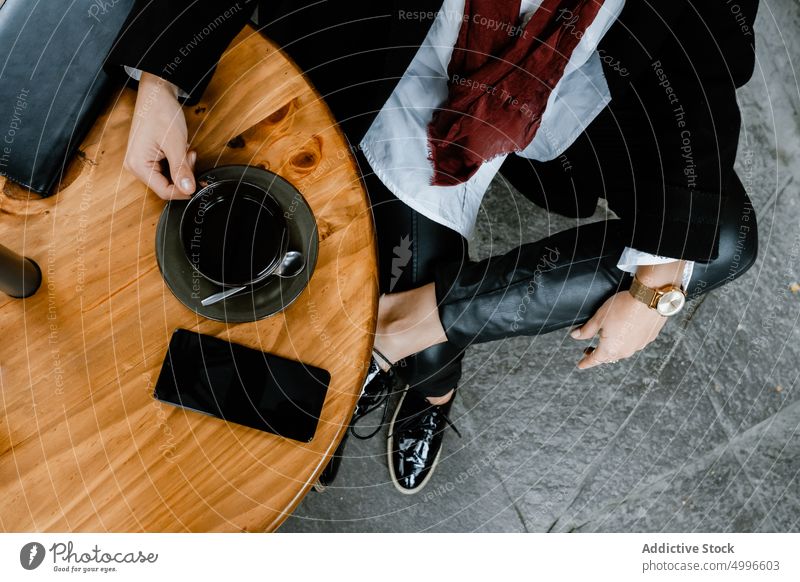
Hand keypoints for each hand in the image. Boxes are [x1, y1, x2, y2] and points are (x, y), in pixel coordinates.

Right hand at [124, 72, 195, 199]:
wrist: (157, 94)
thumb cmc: (161, 113)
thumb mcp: (176, 144)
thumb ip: (181, 169)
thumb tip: (188, 189)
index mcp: (138, 165)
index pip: (164, 192)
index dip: (184, 190)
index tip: (199, 183)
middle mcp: (136, 166)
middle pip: (167, 185)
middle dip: (184, 174)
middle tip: (190, 155)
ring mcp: (142, 162)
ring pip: (170, 177)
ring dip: (182, 167)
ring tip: (185, 149)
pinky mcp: (149, 157)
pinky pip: (168, 169)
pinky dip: (178, 162)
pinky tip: (181, 149)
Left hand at [571, 290, 666, 368]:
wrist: (650, 299)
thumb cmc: (623, 307)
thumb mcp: (599, 318)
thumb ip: (587, 330)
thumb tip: (575, 336)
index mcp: (610, 349)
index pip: (595, 360)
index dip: (586, 362)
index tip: (581, 365)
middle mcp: (625, 351)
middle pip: (608, 357)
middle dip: (598, 355)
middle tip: (589, 351)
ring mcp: (638, 346)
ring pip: (621, 351)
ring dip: (612, 348)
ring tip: (605, 341)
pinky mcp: (648, 338)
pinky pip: (633, 344)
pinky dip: (625, 341)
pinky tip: (623, 332)